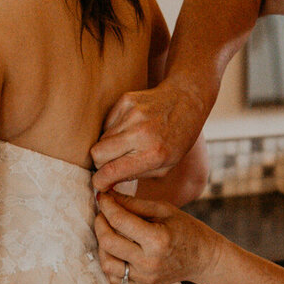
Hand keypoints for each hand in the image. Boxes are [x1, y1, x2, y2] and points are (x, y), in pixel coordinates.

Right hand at [91, 79, 207, 193]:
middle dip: (100, 163)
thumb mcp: (166, 166)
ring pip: (101, 139)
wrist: (187, 99)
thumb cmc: (178, 138)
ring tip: (126, 145)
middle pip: (97, 153)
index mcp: (153, 153)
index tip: (100, 184)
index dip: (100, 181)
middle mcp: (140, 133)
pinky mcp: (125, 100)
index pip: (111, 171)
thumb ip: (136, 175)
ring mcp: (132, 114)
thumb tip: (108, 182)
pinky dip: (113, 131)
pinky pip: (107, 123)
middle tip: (110, 165)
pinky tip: (129, 129)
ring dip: (108, 147)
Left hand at [94, 192, 222, 283]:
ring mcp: (144, 277)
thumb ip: (134, 204)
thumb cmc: (187, 230)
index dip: (107, 206)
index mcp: (157, 240)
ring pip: (106, 263)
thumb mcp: (164, 210)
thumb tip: (108, 195)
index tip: (103, 197)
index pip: (119, 221)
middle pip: (108, 242)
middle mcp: (149, 262)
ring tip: (109, 232)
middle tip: (104, 213)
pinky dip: (109, 263)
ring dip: (102, 244)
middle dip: (100, 223)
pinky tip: (116, 250)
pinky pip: (113, 278)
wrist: (204, 258)